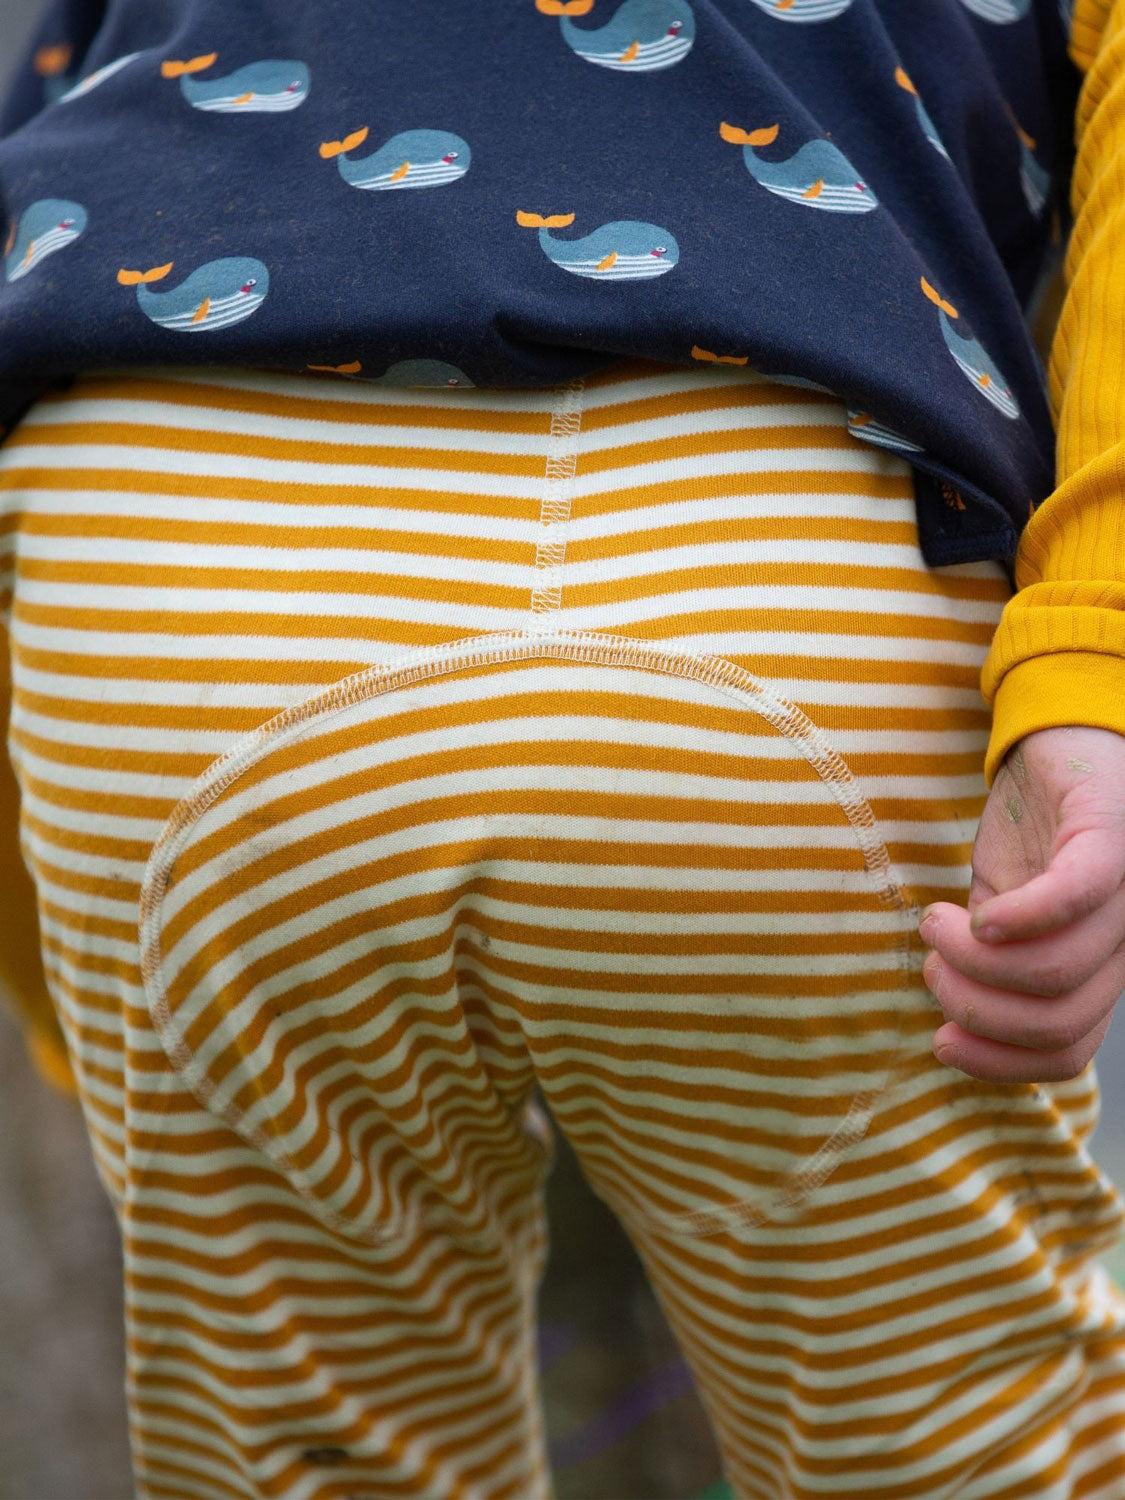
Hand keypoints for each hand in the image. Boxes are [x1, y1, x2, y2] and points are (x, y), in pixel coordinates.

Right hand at [918, 725, 1124, 1082]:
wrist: (1059, 740)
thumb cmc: (1030, 830)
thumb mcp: (1004, 912)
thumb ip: (994, 967)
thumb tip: (953, 1027)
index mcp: (1101, 969)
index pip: (1068, 1052)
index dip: (999, 1063)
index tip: (941, 1040)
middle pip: (1056, 1022)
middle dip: (974, 1010)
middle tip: (932, 966)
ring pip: (1054, 973)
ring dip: (972, 962)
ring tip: (936, 923)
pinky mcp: (1111, 840)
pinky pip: (1071, 899)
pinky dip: (1017, 918)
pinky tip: (976, 914)